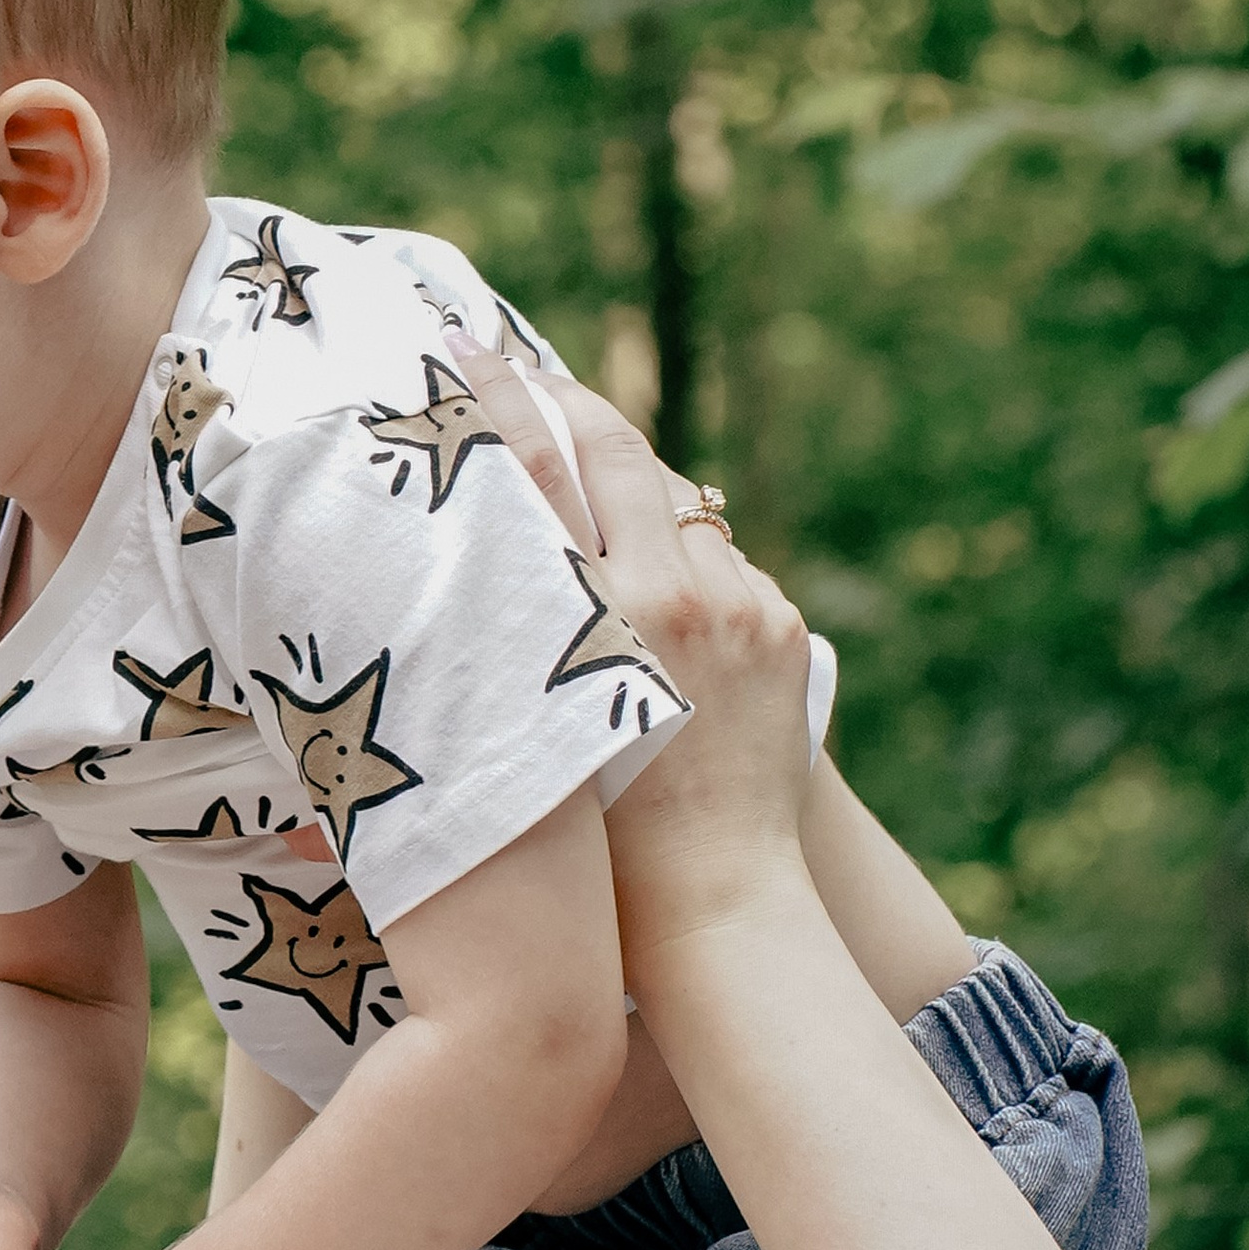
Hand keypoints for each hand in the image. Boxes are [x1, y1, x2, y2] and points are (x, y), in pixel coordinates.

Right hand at [454, 342, 816, 982]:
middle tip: (516, 366)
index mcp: (599, 615)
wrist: (721, 903)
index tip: (467, 346)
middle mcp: (676, 591)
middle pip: (617, 451)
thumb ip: (509, 638)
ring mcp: (742, 602)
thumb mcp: (527, 726)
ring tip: (578, 467)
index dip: (500, 396)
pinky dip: (683, 555)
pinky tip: (651, 572)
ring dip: (630, 484)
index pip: (540, 469)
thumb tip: (466, 573)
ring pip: (676, 500)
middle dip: (565, 401)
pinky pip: (722, 559)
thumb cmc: (593, 849)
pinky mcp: (782, 623)